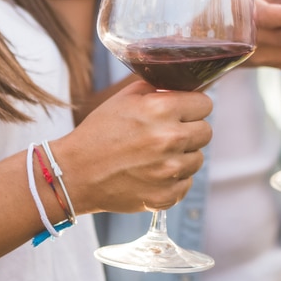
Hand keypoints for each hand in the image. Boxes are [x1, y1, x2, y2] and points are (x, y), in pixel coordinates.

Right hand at [50, 81, 212, 214]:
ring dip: (183, 156)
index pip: (205, 104)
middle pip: (206, 131)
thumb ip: (157, 88)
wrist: (73, 174)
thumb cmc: (98, 133)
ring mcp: (169, 170)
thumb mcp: (125, 99)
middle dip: (190, 130)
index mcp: (162, 109)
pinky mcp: (166, 195)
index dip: (193, 107)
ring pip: (198, 158)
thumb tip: (183, 84)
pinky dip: (173, 180)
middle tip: (169, 134)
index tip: (184, 111)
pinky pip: (186, 183)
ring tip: (157, 155)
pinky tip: (152, 174)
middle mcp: (170, 138)